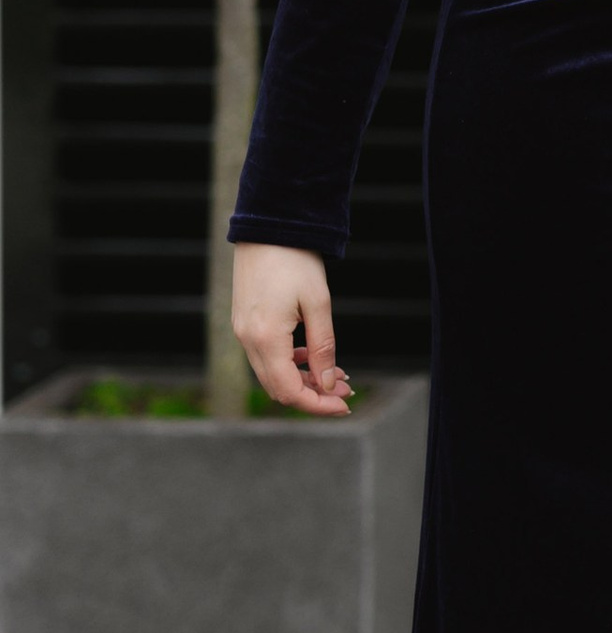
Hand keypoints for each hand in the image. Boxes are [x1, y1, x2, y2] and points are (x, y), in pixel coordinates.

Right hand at [231, 244, 352, 413]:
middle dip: (314, 394)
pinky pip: (265, 356)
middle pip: (278, 388)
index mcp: (265, 338)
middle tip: (347, 390)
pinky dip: (290, 363)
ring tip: (337, 375)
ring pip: (272, 374)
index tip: (344, 405)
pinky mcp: (244, 322)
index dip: (317, 405)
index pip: (288, 391)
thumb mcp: (319, 304)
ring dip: (303, 379)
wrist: (268, 226)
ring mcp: (242, 331)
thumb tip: (328, 384)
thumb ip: (324, 347)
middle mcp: (247, 340)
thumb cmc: (296, 261)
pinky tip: (312, 356)